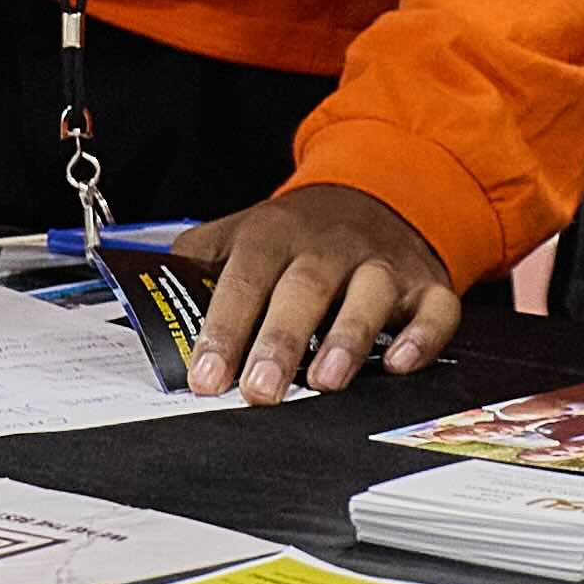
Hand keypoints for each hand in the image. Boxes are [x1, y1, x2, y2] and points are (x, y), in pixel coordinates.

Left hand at [178, 178, 461, 401]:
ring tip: (325, 382)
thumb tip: (148, 315)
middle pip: (304, 287)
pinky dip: (422, 336)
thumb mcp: (237, 234)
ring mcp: (382, 263)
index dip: (223, 329)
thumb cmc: (294, 234)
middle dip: (281, 340)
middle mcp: (329, 245)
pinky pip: (435, 309)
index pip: (243, 279)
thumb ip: (194, 267)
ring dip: (348, 336)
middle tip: (261, 390)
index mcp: (273, 233)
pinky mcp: (426, 284)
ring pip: (369, 293)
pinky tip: (401, 363)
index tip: (206, 378)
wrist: (374, 192)